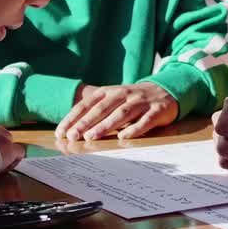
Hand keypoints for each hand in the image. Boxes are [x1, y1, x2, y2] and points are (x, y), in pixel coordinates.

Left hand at [55, 82, 178, 141]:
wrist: (166, 90)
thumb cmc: (133, 99)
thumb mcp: (114, 99)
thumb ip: (97, 111)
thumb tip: (72, 129)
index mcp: (110, 91)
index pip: (88, 104)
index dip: (74, 117)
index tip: (61, 132)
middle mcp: (124, 94)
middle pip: (103, 108)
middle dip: (86, 122)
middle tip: (73, 136)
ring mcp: (141, 102)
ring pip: (121, 113)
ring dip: (105, 125)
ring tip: (92, 137)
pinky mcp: (157, 110)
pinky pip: (145, 121)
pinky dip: (134, 129)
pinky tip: (123, 138)